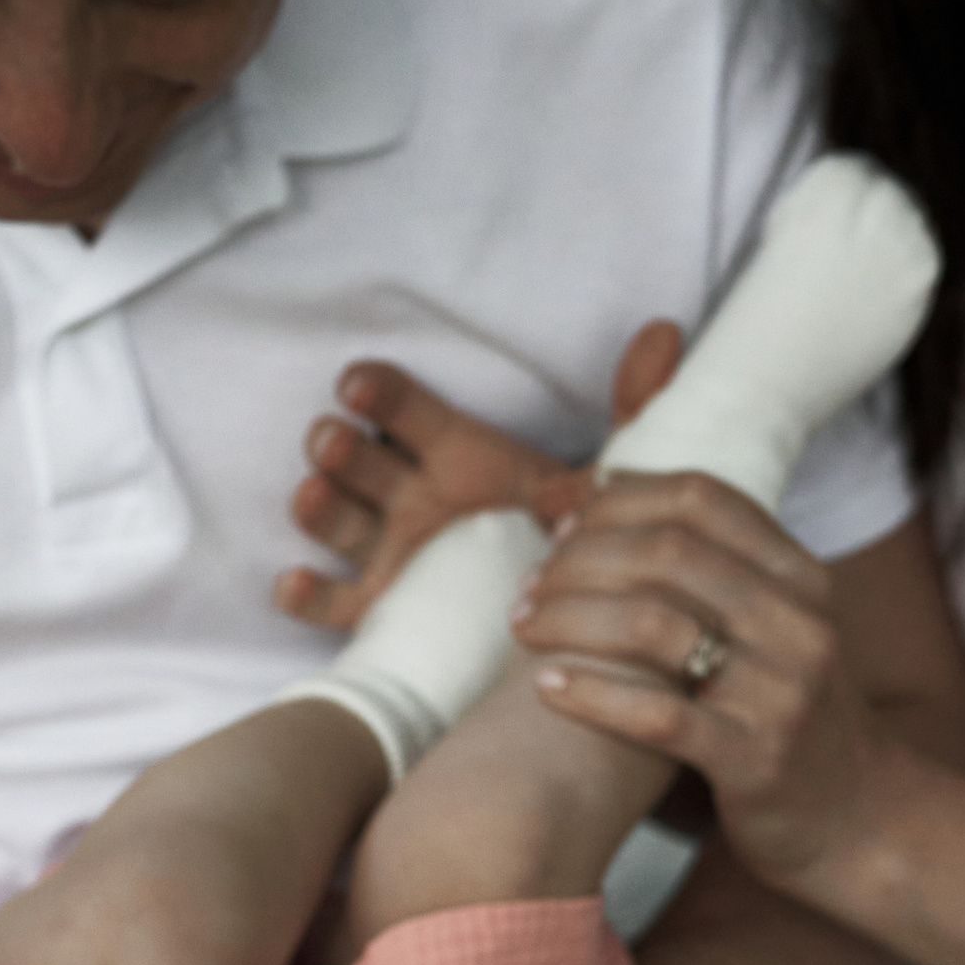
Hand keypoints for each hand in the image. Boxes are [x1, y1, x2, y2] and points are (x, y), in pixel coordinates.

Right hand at [276, 319, 686, 633]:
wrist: (536, 633)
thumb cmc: (550, 539)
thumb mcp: (590, 477)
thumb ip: (630, 409)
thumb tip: (668, 332)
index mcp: (451, 458)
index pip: (405, 408)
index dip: (381, 394)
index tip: (360, 383)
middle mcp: (406, 499)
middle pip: (359, 460)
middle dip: (339, 449)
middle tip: (334, 442)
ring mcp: (384, 554)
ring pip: (337, 521)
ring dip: (320, 507)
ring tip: (314, 495)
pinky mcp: (373, 612)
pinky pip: (330, 605)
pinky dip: (307, 594)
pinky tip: (296, 583)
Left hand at [512, 472, 893, 894]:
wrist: (859, 820)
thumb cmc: (787, 714)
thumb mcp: (774, 626)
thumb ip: (711, 568)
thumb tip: (604, 490)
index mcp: (802, 578)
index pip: (701, 499)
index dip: (621, 501)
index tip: (565, 525)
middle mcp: (799, 623)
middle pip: (668, 552)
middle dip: (581, 559)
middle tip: (528, 584)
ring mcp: (780, 691)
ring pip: (654, 625)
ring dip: (570, 617)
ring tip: (522, 625)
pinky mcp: (754, 759)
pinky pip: (657, 716)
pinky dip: (590, 693)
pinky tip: (543, 685)